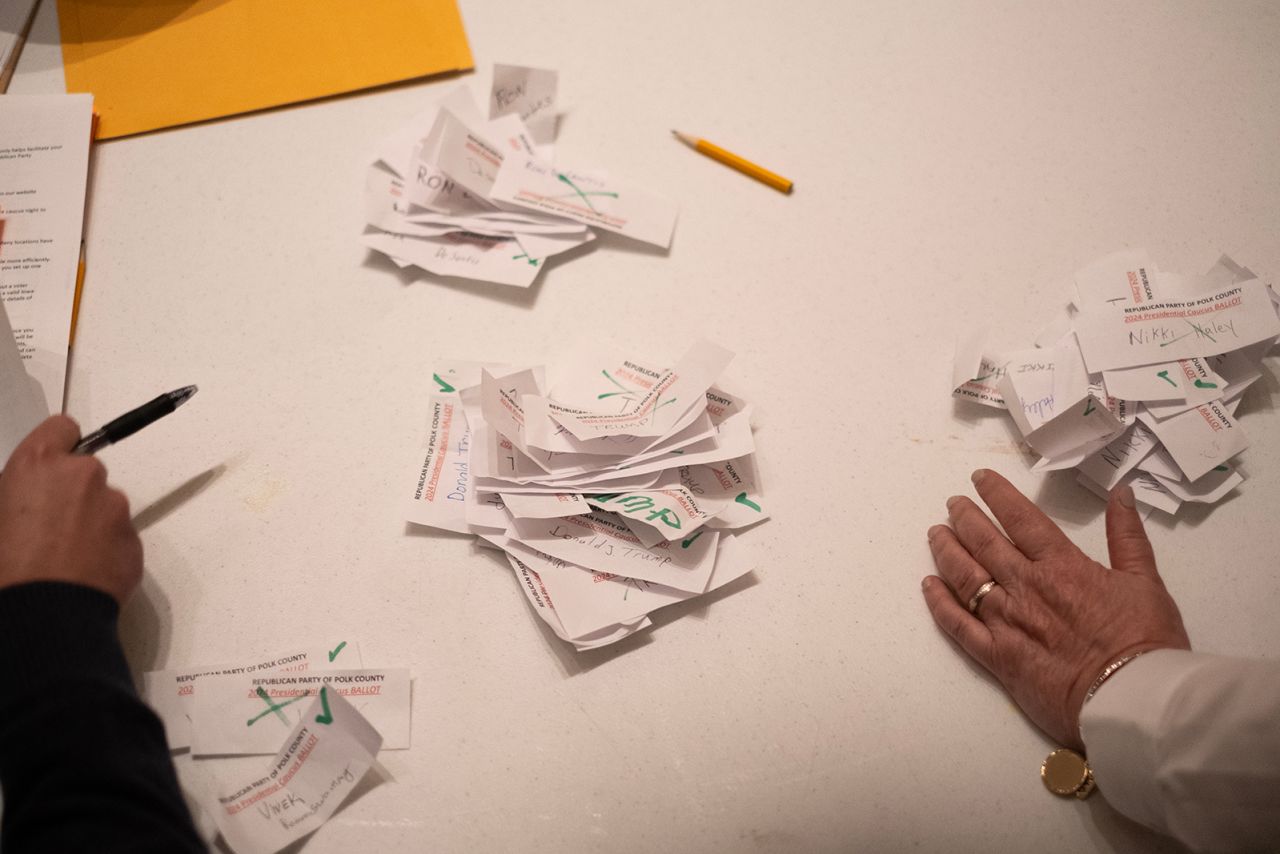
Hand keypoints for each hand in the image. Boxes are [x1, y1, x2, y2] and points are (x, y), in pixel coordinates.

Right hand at [0, 416, 142, 604]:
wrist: (41, 615)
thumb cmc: (5, 567)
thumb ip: (17, 494)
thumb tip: (25, 503)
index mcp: (39, 464)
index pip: (62, 428)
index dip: (57, 445)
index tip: (52, 463)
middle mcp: (84, 476)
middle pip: (86, 471)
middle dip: (72, 491)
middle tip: (47, 526)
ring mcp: (115, 508)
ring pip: (105, 505)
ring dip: (90, 522)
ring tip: (63, 557)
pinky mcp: (134, 540)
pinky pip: (119, 536)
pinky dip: (105, 548)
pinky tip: (82, 573)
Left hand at [921, 469, 1189, 748]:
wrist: (1133, 700)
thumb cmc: (1145, 643)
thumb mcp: (1145, 580)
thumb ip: (1128, 535)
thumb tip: (1123, 492)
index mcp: (1061, 567)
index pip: (1021, 519)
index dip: (997, 495)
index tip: (980, 480)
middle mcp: (1027, 588)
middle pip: (985, 543)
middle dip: (965, 518)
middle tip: (952, 505)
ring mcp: (1007, 622)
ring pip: (965, 577)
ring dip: (947, 551)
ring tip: (935, 534)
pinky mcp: (997, 657)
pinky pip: (958, 625)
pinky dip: (939, 603)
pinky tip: (929, 586)